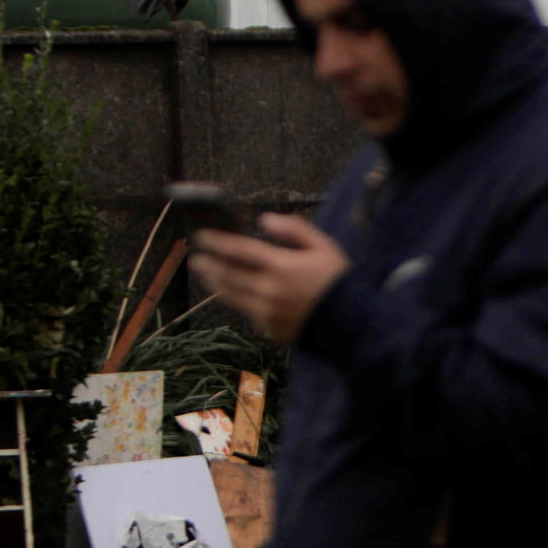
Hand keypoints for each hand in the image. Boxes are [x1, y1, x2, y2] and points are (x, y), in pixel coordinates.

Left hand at [191, 215, 348, 342]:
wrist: (352, 323)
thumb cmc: (338, 281)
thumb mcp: (324, 247)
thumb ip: (295, 229)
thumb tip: (264, 220)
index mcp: (282, 267)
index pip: (239, 250)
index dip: (218, 242)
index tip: (202, 235)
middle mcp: (268, 290)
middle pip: (228, 274)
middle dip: (209, 263)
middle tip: (196, 255)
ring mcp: (265, 312)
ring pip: (230, 295)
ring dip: (214, 282)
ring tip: (206, 273)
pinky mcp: (267, 328)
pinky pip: (245, 311)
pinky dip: (236, 299)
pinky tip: (232, 292)